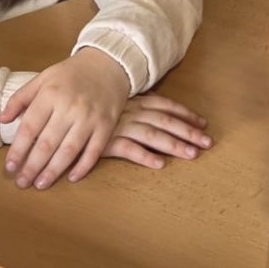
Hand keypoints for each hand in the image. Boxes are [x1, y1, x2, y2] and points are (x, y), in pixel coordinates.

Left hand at [0, 48, 132, 189]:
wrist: (108, 63)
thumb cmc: (71, 73)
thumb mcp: (43, 78)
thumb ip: (20, 98)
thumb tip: (3, 120)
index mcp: (50, 95)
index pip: (29, 128)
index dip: (18, 150)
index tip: (9, 167)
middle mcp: (69, 107)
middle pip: (47, 143)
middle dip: (32, 166)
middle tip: (22, 183)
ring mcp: (90, 117)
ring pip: (69, 150)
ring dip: (53, 171)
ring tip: (40, 184)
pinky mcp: (106, 124)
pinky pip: (94, 150)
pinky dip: (83, 166)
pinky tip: (71, 178)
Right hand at [97, 93, 211, 171]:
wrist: (59, 110)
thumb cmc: (87, 106)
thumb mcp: (112, 102)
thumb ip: (131, 105)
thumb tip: (151, 106)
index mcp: (133, 102)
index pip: (164, 106)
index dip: (184, 114)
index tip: (202, 122)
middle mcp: (130, 113)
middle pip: (165, 122)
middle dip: (188, 131)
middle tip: (208, 142)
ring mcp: (119, 126)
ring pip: (153, 136)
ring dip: (174, 145)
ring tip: (192, 155)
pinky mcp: (106, 142)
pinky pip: (128, 150)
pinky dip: (144, 157)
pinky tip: (159, 165)